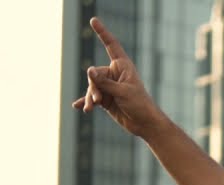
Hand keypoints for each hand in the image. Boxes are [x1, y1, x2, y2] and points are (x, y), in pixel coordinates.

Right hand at [71, 17, 167, 137]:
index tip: (93, 20)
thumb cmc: (139, 105)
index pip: (111, 45)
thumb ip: (104, 82)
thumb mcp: (122, 92)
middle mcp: (115, 73)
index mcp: (122, 65)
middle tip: (99, 99)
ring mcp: (109, 86)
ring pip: (92, 87)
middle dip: (94, 87)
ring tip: (91, 108)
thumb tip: (89, 71)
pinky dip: (86, 102)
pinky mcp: (106, 98)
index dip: (102, 32)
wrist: (144, 124)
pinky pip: (92, 98)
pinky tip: (78, 107)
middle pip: (95, 74)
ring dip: (91, 97)